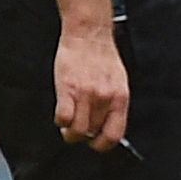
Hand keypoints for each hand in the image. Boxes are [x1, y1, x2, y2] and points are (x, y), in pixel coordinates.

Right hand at [53, 21, 129, 150]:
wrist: (89, 34)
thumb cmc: (102, 57)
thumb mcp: (118, 81)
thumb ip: (113, 103)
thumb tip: (106, 125)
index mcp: (120, 98)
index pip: (115, 134)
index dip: (104, 145)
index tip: (96, 145)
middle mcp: (105, 98)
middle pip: (93, 133)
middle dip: (84, 136)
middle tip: (78, 128)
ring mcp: (86, 94)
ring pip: (77, 131)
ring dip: (70, 132)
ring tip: (68, 125)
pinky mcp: (67, 89)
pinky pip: (62, 117)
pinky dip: (60, 121)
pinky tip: (61, 113)